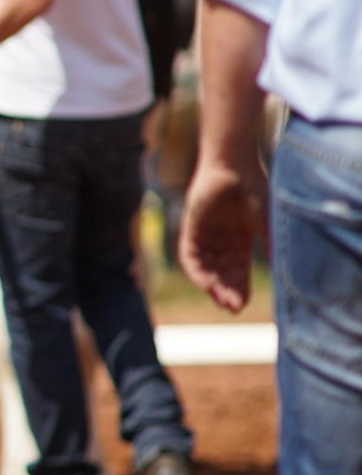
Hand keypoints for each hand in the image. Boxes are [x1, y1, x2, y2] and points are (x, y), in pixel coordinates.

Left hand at [178, 159, 265, 313]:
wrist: (234, 166)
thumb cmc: (256, 189)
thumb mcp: (268, 223)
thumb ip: (273, 247)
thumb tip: (285, 276)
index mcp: (242, 239)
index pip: (239, 272)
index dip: (240, 289)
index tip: (243, 306)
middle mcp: (222, 240)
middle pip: (222, 274)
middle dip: (227, 292)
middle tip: (233, 308)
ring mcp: (205, 234)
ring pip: (206, 268)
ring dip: (212, 286)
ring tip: (221, 300)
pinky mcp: (190, 227)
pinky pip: (189, 256)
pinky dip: (196, 271)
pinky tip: (206, 284)